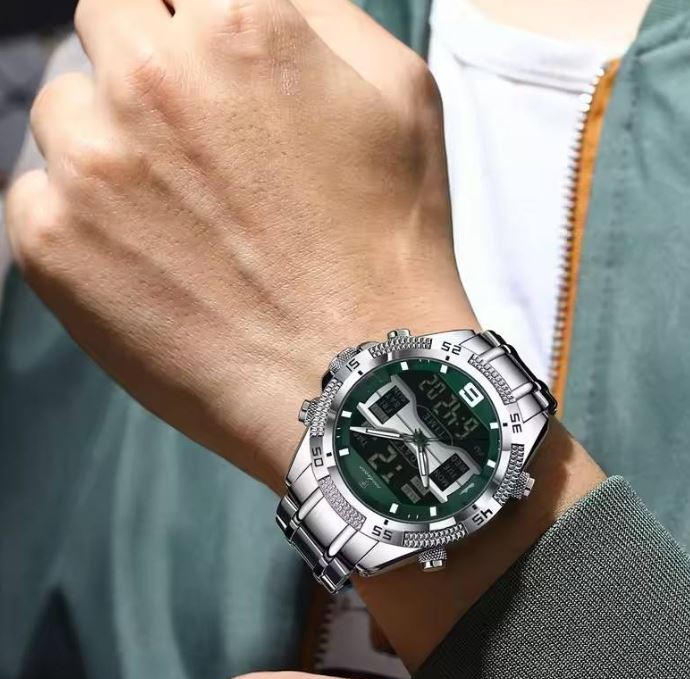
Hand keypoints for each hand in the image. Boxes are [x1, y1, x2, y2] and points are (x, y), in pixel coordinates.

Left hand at [6, 0, 474, 490]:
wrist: (354, 383)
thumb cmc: (390, 245)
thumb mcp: (403, 97)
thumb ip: (323, 12)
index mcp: (239, 24)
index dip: (199, 27)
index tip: (214, 77)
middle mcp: (150, 77)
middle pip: (107, 22)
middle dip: (149, 67)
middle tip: (197, 143)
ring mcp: (90, 163)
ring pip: (66, 109)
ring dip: (112, 143)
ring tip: (181, 219)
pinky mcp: (51, 245)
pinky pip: (39, 196)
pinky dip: (83, 220)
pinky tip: (151, 263)